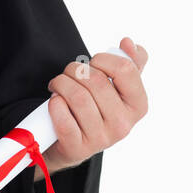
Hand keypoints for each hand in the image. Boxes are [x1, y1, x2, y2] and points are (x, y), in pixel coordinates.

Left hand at [40, 36, 148, 174]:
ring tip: (58, 85)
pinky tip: (55, 102)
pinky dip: (55, 105)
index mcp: (138, 105)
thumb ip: (130, 62)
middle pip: (97, 81)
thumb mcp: (118, 86)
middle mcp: (123, 125)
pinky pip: (63, 119)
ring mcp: (101, 139)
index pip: (125, 70)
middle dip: (75, 69)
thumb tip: (129, 43)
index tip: (93, 63)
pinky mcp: (78, 149)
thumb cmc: (98, 107)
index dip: (103, 59)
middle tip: (69, 73)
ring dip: (61, 83)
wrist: (75, 142)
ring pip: (78, 97)